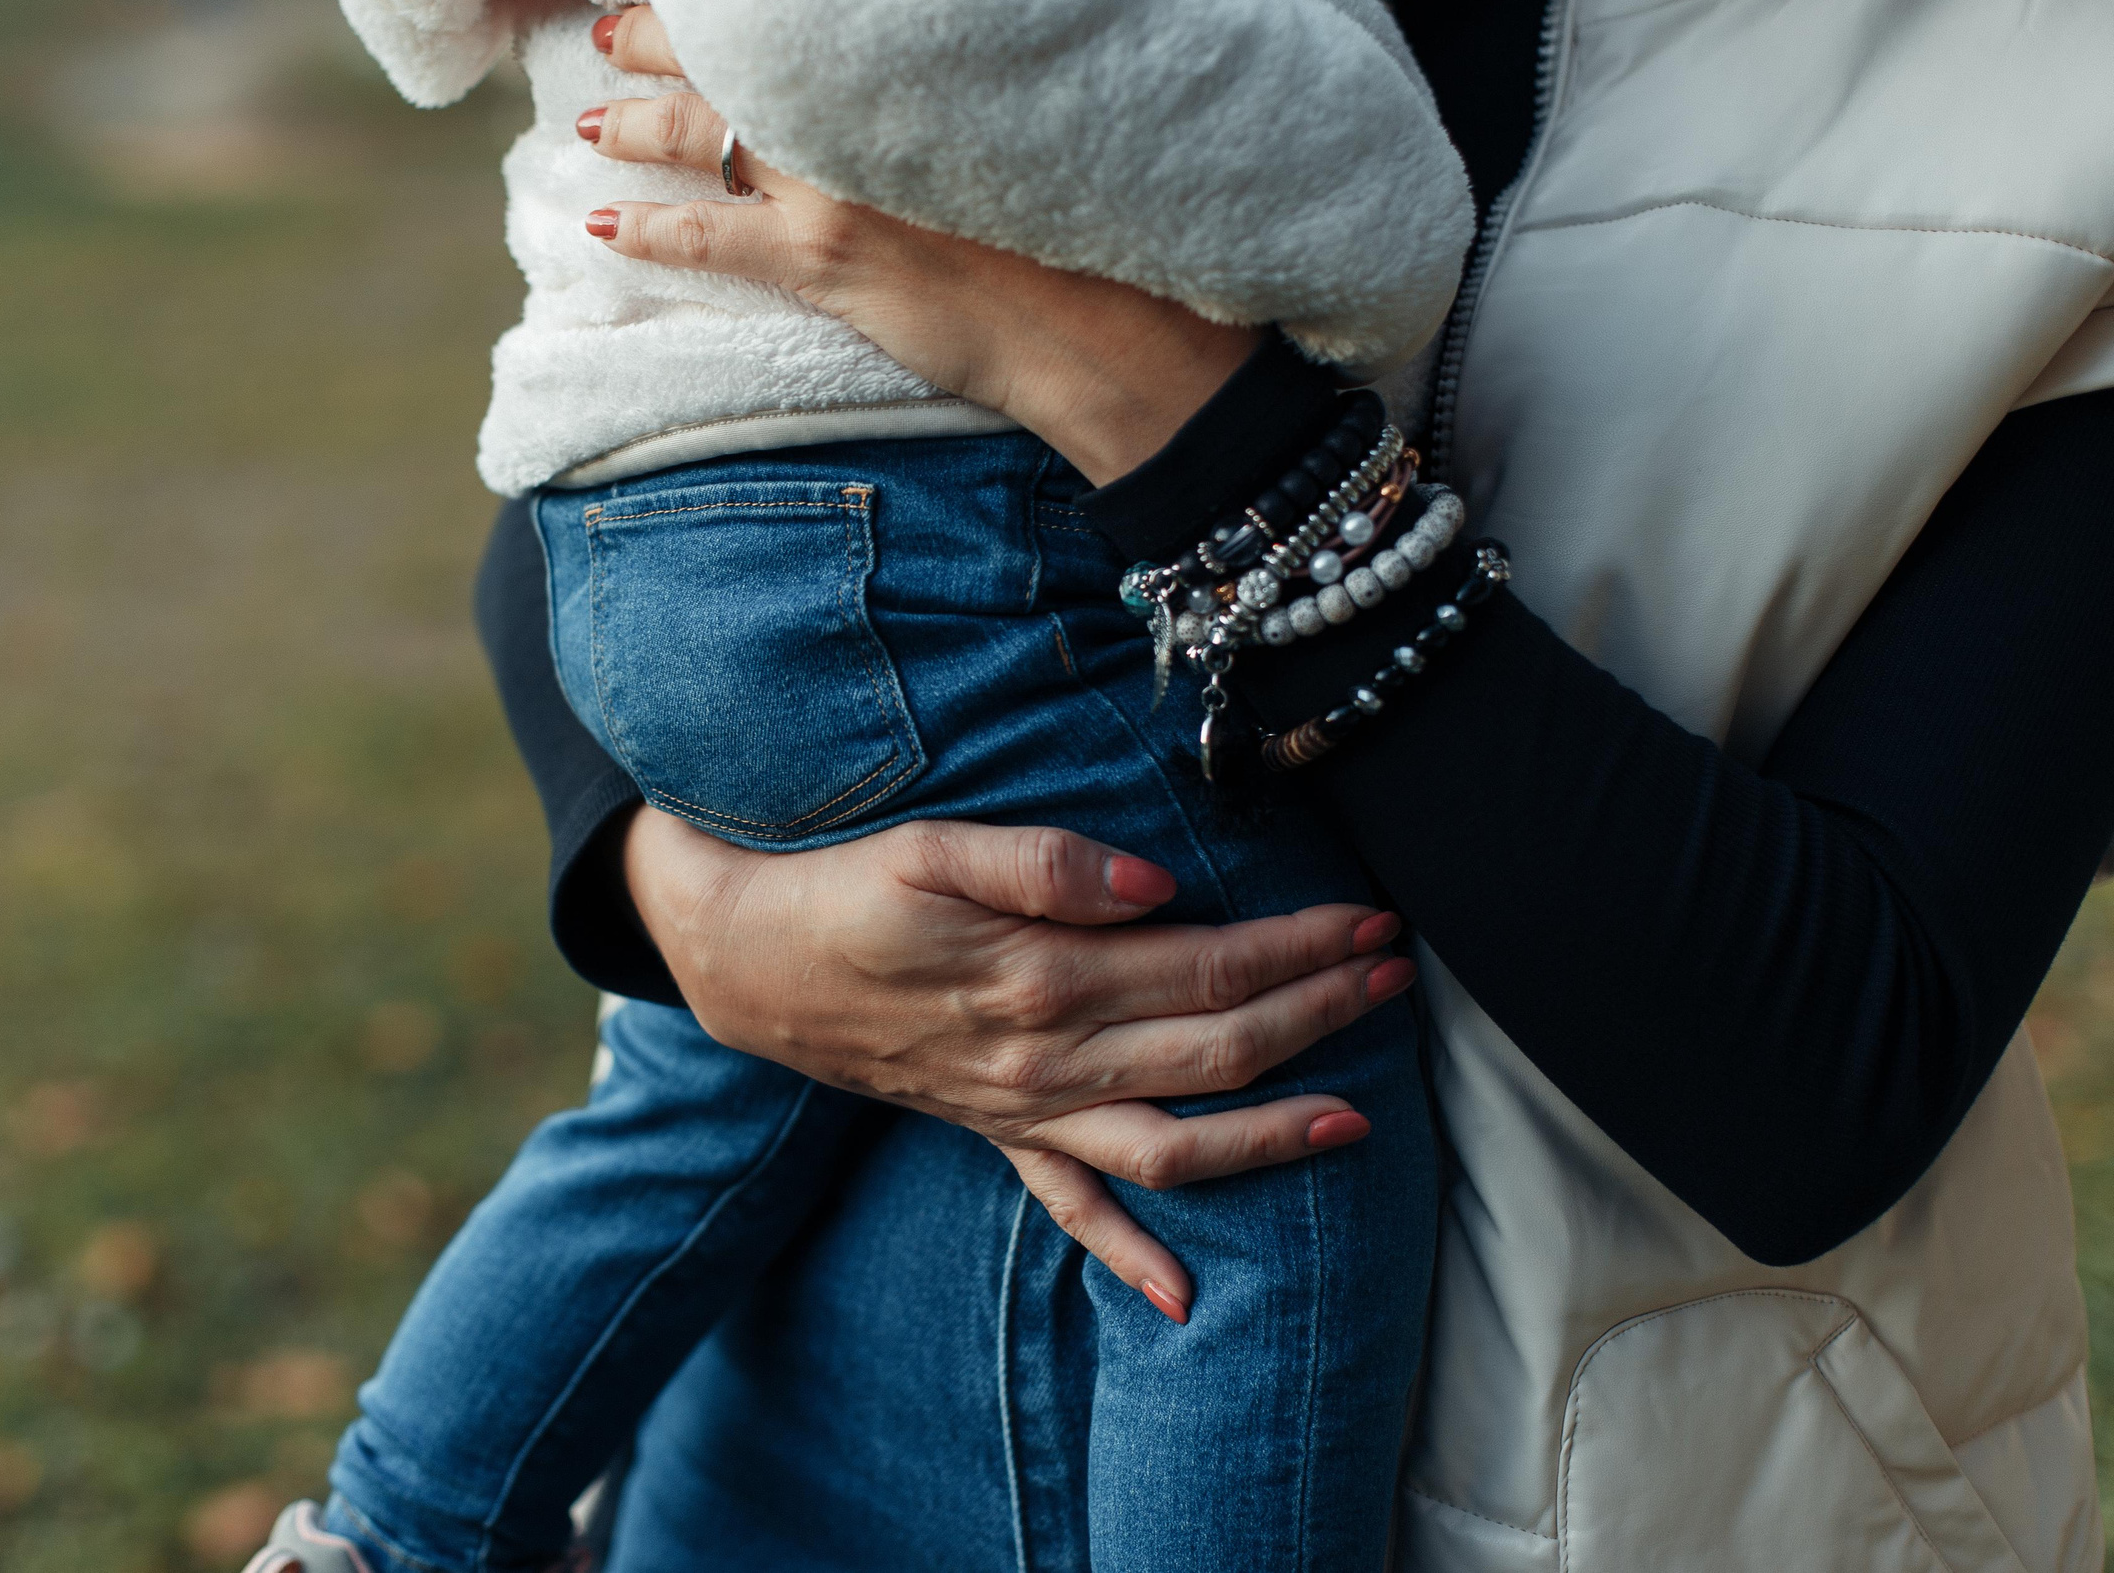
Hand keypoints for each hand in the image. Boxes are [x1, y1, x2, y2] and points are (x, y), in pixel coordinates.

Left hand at [578, 7, 1257, 485]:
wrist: (1118, 321)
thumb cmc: (1100, 212)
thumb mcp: (1035, 102)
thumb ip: (960, 70)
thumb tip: (921, 49)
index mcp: (909, 52)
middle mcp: (860, 101)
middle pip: (729, 49)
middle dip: (653, 34)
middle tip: (606, 24)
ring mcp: (836, 180)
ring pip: (701, 134)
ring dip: (632, 123)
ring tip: (587, 117)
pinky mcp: (826, 258)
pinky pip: (707, 235)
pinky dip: (647, 230)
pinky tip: (603, 227)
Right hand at [620, 808, 1414, 1322]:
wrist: (750, 963)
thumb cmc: (844, 890)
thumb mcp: (930, 848)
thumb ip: (1044, 862)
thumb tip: (1159, 884)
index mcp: (1041, 979)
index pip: (1206, 966)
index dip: (1298, 946)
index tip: (1370, 922)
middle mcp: (1044, 1061)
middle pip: (1213, 1049)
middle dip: (1318, 1015)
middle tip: (1397, 978)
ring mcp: (1024, 1110)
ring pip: (1172, 1140)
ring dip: (1271, 1132)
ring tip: (1358, 1116)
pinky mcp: (995, 1133)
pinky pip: (1071, 1208)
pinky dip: (1128, 1255)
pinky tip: (1186, 1297)